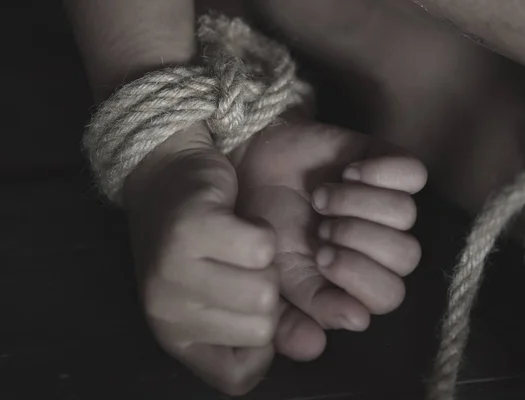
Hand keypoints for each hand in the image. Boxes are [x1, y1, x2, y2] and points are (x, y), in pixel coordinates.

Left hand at [123, 125, 278, 395]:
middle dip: (267, 291)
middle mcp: (166, 312)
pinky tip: (238, 221)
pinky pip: (261, 247)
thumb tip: (315, 347)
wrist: (166, 175)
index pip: (238, 377)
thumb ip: (276, 325)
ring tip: (239, 244)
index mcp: (175, 336)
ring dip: (266, 261)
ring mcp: (173, 271)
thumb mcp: (231, 293)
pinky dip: (261, 231)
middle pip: (261, 329)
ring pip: (265, 291)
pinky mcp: (189, 229)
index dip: (261, 345)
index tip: (249, 309)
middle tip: (240, 265)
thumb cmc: (202, 240)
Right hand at [233, 118, 426, 360]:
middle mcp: (380, 246)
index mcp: (358, 280)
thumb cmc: (265, 226)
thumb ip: (302, 312)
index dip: (359, 277)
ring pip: (406, 214)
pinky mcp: (389, 165)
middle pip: (406, 256)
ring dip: (358, 204)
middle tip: (320, 226)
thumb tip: (357, 322)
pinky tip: (348, 172)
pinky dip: (381, 172)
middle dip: (358, 238)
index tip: (320, 256)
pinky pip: (414, 173)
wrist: (253, 169)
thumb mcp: (275, 276)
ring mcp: (387, 204)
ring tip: (322, 197)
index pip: (388, 296)